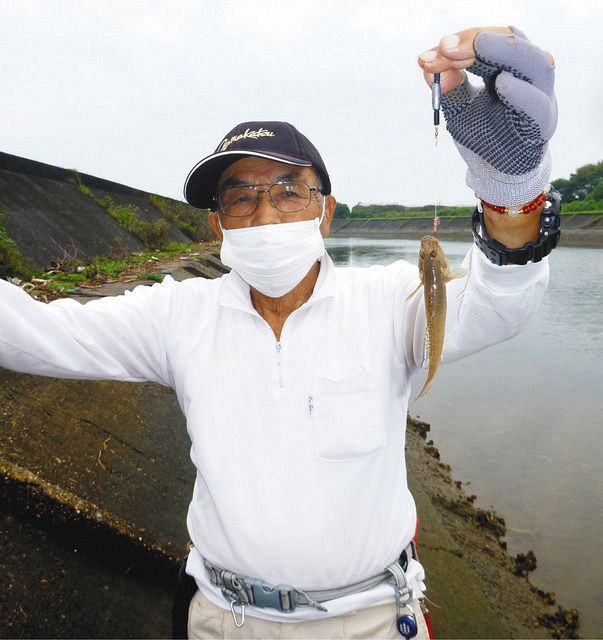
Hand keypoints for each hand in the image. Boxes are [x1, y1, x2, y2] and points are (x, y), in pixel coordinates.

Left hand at [418, 27, 556, 206]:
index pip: (488, 40)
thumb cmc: (483, 131)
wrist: (497, 169)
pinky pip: (537, 103)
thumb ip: (448, 87)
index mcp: (507, 64)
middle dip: (479, 41)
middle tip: (447, 48)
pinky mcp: (543, 121)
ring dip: (504, 53)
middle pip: (513, 41)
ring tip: (478, 49)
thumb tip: (428, 66)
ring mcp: (540, 94)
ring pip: (535, 63)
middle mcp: (527, 73)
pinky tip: (502, 83)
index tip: (428, 56)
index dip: (461, 41)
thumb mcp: (459, 107)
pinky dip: (521, 92)